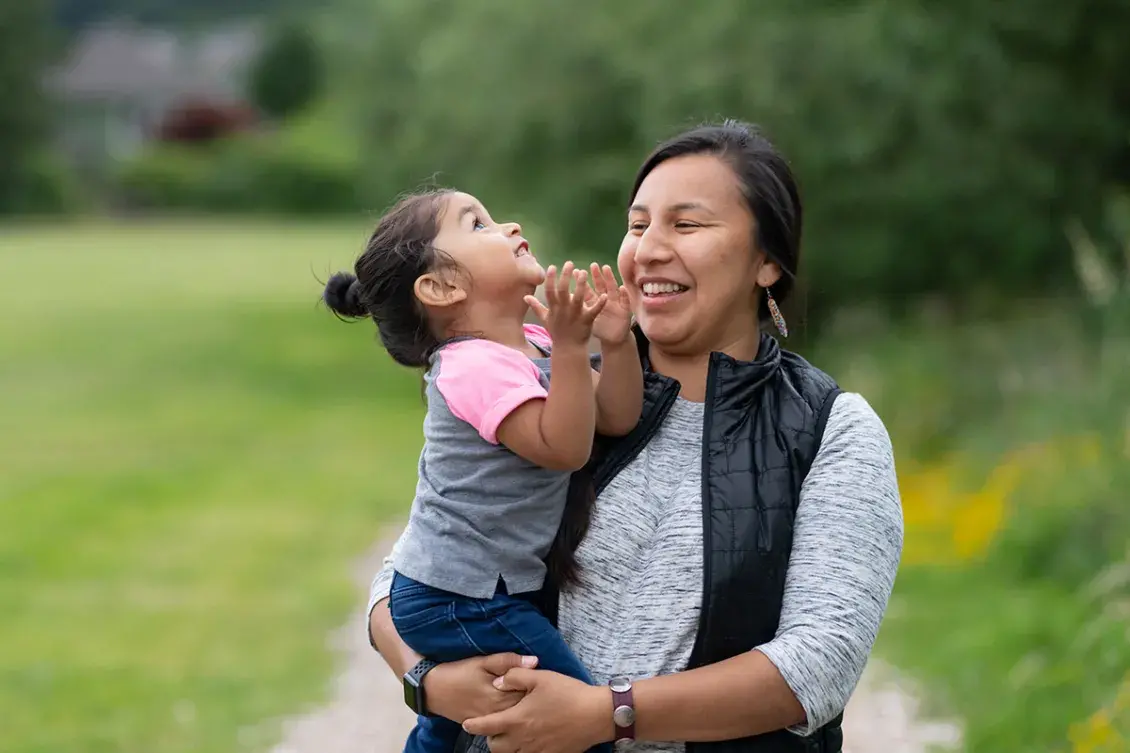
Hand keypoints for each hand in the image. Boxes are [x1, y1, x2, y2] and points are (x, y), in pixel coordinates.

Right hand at [424, 653, 538, 723]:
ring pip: (515, 718)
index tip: (545, 679)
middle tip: (541, 689)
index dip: (539, 686)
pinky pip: (503, 724)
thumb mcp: (482, 661)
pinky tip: (516, 709)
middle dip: (534, 700)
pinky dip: (511, 717)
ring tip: (531, 699)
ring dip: (524, 709)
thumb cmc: (459, 672)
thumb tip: (535, 660)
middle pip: (525, 708)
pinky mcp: (483, 726)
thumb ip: (508, 661)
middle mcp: (498, 713)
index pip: (530, 694)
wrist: (433, 689)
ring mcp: (491, 722)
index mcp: (501, 696)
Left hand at [461, 669, 612, 752]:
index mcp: (518, 718)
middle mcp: (523, 738)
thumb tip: (497, 682)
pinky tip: (529, 741)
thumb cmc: (568, 692)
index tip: (466, 723)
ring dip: (507, 747)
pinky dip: (524, 751)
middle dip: (491, 738)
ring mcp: (537, 750)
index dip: (473, 725)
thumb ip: (515, 676)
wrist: (595, 714)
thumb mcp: (541, 677)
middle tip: (495, 727)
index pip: (486, 726)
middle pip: (495, 747)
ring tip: (511, 734)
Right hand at [525, 261, 606, 348]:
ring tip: (584, 272)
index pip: (550, 291)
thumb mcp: (545, 320)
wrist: (568, 349)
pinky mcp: (587, 321)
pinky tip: (604, 295)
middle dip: (565, 277)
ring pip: (577, 298)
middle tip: (569, 263)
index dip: (551, 279)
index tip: (553, 266)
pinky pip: (593, 311)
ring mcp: (575, 315)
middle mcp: (563, 310)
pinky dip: (599, 303)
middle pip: (562, 291)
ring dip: (580, 285)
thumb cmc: (557, 333)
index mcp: (554, 309)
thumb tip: (525, 297)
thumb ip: (536, 307)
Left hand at [584, 263, 632, 345]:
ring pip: (613, 289)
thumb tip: (564, 300)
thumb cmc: (600, 329)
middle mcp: (605, 300)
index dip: (582, 281)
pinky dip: (624, 295)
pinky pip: (625, 302)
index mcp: (594, 302)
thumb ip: (578, 309)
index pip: (587, 290)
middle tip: (592, 265)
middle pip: (600, 286)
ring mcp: (615, 304)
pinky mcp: (625, 311)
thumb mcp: (588, 319)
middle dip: (597, 275)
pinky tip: (623, 288)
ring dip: (610, 279)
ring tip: (606, 268)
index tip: (576, 271)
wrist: (613, 339)